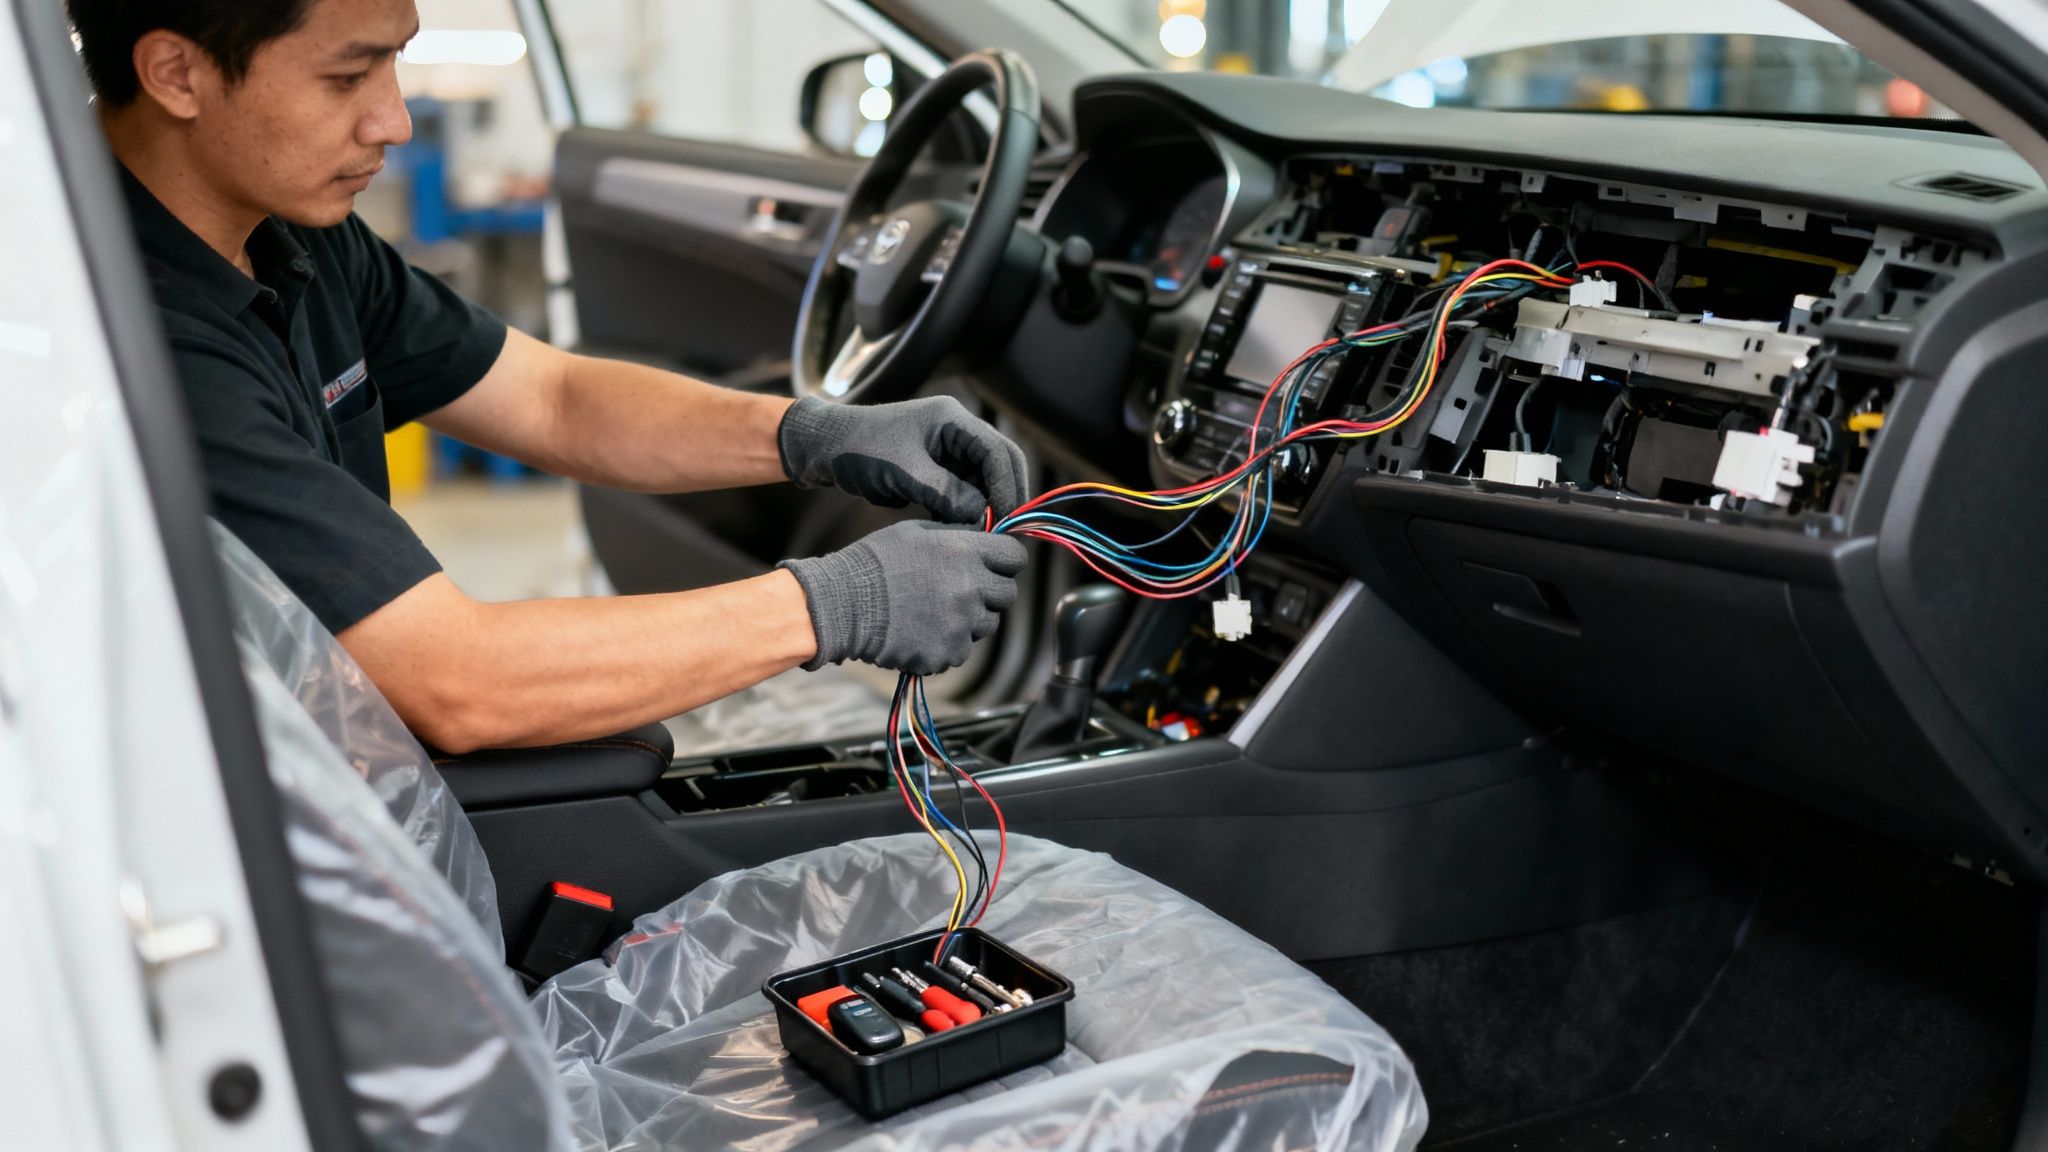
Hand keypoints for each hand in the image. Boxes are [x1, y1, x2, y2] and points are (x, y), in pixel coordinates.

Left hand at [778, 395, 1028, 523]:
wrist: (826, 448)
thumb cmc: (859, 449)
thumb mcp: (903, 472)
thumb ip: (945, 493)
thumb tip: (982, 517)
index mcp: (952, 419)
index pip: (998, 451)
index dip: (1008, 486)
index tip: (1007, 518)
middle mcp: (956, 431)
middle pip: (998, 465)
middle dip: (1004, 497)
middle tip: (1004, 531)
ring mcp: (948, 450)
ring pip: (983, 481)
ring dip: (985, 506)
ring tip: (980, 534)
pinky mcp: (937, 469)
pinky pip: (963, 490)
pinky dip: (966, 509)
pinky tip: (960, 529)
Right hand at [779, 521, 1028, 674]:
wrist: (842, 605)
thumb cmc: (875, 562)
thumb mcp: (917, 532)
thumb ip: (958, 535)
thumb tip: (985, 537)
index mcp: (966, 553)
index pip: (1015, 557)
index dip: (1004, 560)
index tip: (992, 564)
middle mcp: (971, 589)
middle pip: (1007, 594)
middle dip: (990, 590)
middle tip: (961, 589)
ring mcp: (962, 625)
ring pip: (987, 624)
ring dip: (971, 619)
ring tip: (935, 609)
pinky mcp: (948, 653)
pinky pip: (962, 649)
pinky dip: (948, 643)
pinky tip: (921, 629)